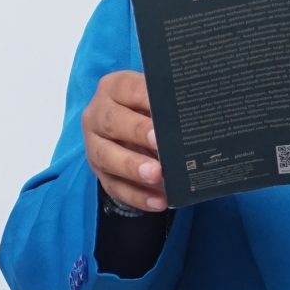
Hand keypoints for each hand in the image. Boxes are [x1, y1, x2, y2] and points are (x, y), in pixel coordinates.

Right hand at [82, 69, 168, 211]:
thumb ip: (169, 104)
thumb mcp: (155, 101)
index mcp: (113, 88)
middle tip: (160, 143)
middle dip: (137, 132)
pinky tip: (158, 201)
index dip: (145, 99)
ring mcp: (94, 145)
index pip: (127, 89)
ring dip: (132, 167)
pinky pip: (114, 186)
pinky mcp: (99, 173)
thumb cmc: (149, 111)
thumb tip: (195, 115)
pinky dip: (137, 196)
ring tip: (156, 175)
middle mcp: (97, 115)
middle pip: (112, 122)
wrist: (129, 131)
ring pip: (106, 156)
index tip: (165, 112)